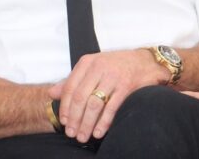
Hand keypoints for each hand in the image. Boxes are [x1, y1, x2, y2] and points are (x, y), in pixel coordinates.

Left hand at [47, 49, 166, 142]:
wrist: (146, 62)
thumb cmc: (116, 66)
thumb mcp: (92, 68)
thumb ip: (73, 80)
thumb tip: (52, 93)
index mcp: (87, 63)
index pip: (70, 87)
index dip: (65, 107)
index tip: (64, 121)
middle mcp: (98, 68)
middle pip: (80, 98)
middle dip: (74, 118)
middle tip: (71, 133)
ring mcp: (113, 77)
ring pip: (94, 104)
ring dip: (87, 123)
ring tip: (83, 136)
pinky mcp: (126, 86)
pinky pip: (111, 108)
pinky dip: (104, 122)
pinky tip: (98, 132)